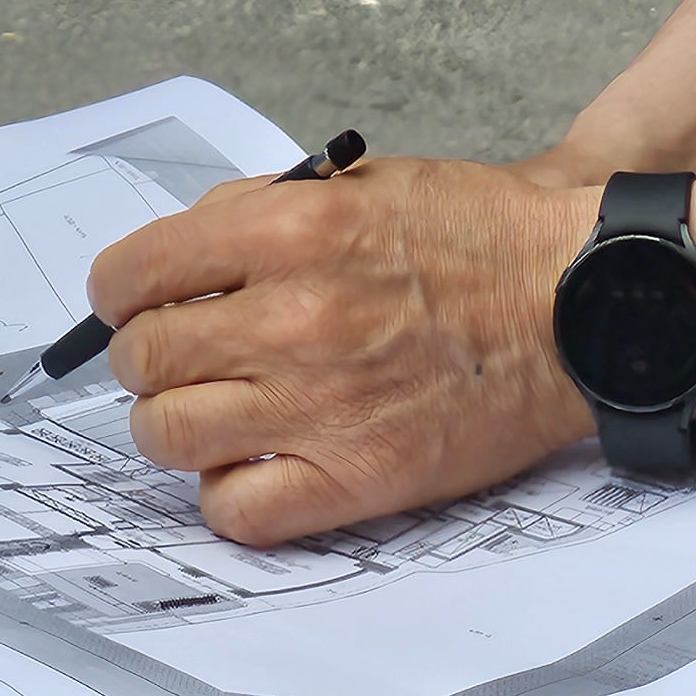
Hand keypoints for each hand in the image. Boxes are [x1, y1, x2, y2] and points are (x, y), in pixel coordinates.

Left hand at [93, 157, 602, 544]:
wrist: (576, 301)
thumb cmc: (479, 238)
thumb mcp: (357, 185)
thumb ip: (260, 211)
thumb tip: (180, 255)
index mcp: (286, 232)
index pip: (135, 272)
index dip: (120, 291)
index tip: (131, 302)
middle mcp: (290, 318)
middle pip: (141, 359)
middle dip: (146, 355)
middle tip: (181, 355)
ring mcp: (318, 406)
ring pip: (168, 436)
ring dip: (175, 424)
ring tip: (212, 410)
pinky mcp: (356, 478)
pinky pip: (237, 510)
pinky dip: (228, 493)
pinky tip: (254, 463)